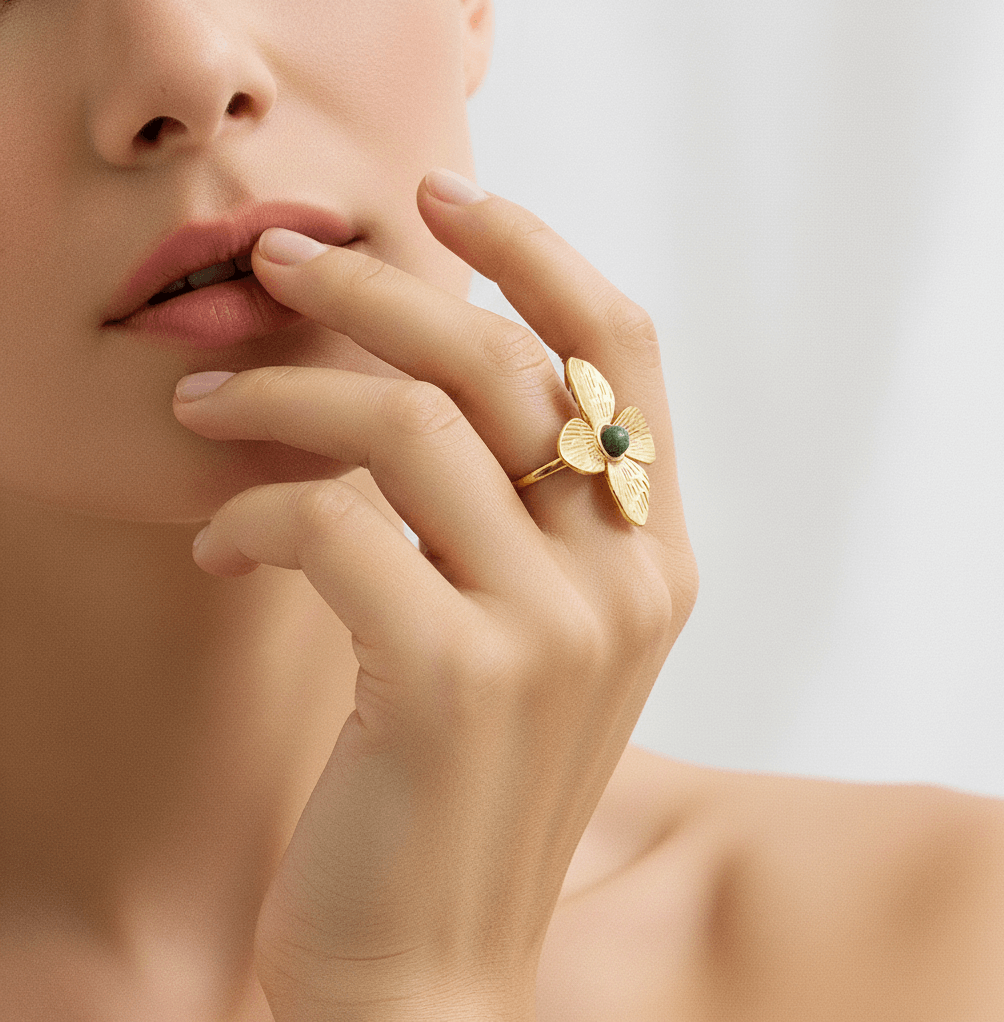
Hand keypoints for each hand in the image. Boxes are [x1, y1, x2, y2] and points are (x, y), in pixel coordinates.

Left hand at [172, 171, 697, 1020]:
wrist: (434, 962)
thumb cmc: (464, 783)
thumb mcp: (526, 631)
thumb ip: (518, 512)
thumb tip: (429, 367)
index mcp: (653, 557)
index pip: (622, 349)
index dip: (536, 251)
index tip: (440, 201)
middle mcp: (624, 581)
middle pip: (504, 355)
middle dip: (380, 285)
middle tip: (285, 264)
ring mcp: (550, 631)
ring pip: (407, 421)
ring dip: (284, 391)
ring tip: (206, 400)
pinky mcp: (451, 681)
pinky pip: (332, 523)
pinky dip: (254, 512)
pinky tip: (221, 540)